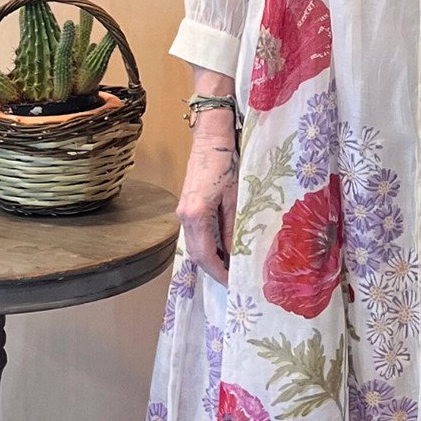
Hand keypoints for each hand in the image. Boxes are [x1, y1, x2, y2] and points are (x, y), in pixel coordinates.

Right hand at [175, 107, 239, 285]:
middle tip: (233, 279)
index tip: (233, 283)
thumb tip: (237, 253)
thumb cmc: (226, 162)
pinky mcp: (187, 205)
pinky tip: (223, 247)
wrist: (211, 136)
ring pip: (194, 244)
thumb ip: (234, 227)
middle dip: (213, 269)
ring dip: (210, 258)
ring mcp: (183, 211)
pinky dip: (208, 244)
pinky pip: (195, 233)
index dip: (219, 272)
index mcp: (195, 215)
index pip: (205, 255)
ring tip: (230, 267)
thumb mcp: (236, 197)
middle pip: (196, 253)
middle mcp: (184, 216)